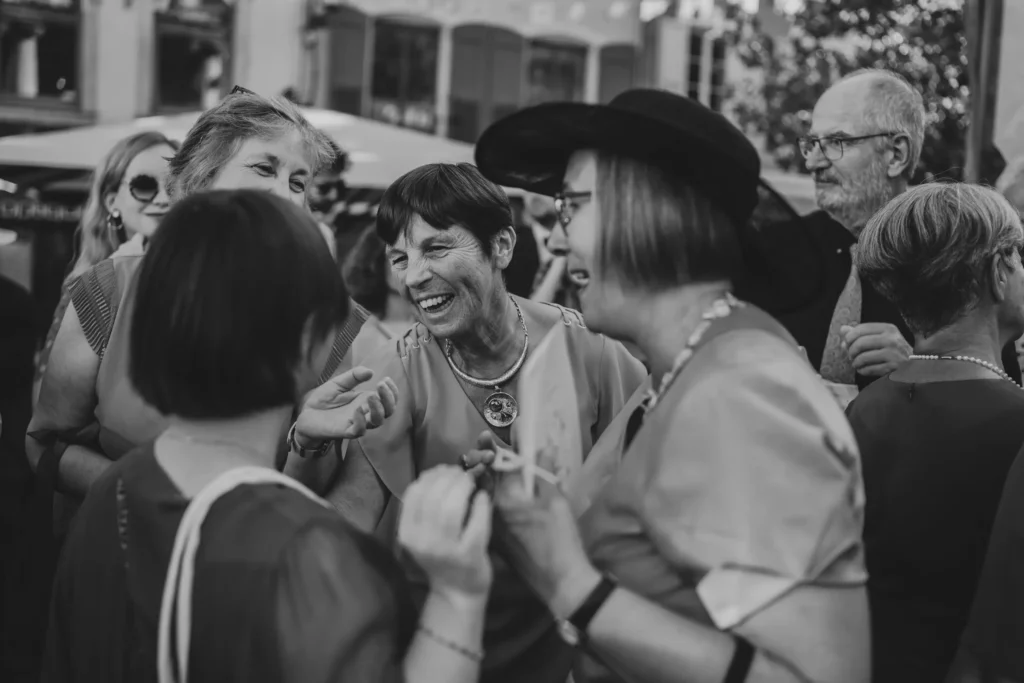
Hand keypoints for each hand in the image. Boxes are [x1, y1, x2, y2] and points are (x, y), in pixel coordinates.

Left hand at [294, 366, 398, 445]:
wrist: (306, 414)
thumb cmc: (324, 400)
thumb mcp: (339, 383)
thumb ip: (354, 376)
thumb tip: (370, 371)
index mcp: (367, 401)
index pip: (388, 400)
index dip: (393, 391)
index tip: (387, 379)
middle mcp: (366, 413)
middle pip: (388, 411)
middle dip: (389, 398)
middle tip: (381, 384)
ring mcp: (357, 423)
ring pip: (377, 421)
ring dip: (378, 408)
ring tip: (371, 395)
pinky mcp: (346, 431)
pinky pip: (359, 430)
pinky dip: (361, 420)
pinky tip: (358, 409)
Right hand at [398, 466, 492, 597]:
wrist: (457, 591)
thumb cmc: (442, 555)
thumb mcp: (424, 533)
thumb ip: (427, 505)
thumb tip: (442, 470)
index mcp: (407, 534)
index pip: (414, 494)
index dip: (430, 476)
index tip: (443, 470)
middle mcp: (423, 542)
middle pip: (433, 497)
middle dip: (449, 477)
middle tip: (461, 472)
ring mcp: (446, 550)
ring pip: (451, 508)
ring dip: (463, 486)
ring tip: (470, 481)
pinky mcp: (470, 555)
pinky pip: (476, 522)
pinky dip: (481, 504)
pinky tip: (483, 497)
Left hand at [477, 432, 599, 617]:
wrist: (558, 581)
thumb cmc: (560, 539)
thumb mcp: (557, 501)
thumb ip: (545, 472)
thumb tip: (544, 448)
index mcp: (505, 498)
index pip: (493, 465)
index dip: (490, 447)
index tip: (486, 434)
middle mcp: (492, 511)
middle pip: (483, 479)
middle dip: (484, 461)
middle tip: (485, 445)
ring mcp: (491, 526)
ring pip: (484, 495)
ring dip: (485, 478)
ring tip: (489, 464)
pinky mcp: (494, 538)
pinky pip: (486, 510)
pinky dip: (489, 498)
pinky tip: (498, 492)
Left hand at [841, 323, 910, 376]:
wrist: (914, 367)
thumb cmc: (892, 352)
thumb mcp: (878, 339)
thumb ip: (860, 334)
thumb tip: (842, 329)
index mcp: (888, 329)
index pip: (861, 329)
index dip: (849, 337)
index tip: (846, 344)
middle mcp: (892, 339)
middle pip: (860, 343)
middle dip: (851, 351)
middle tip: (850, 356)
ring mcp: (894, 353)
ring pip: (863, 357)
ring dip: (855, 362)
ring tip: (856, 364)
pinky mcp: (893, 367)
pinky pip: (869, 369)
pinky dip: (862, 371)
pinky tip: (863, 370)